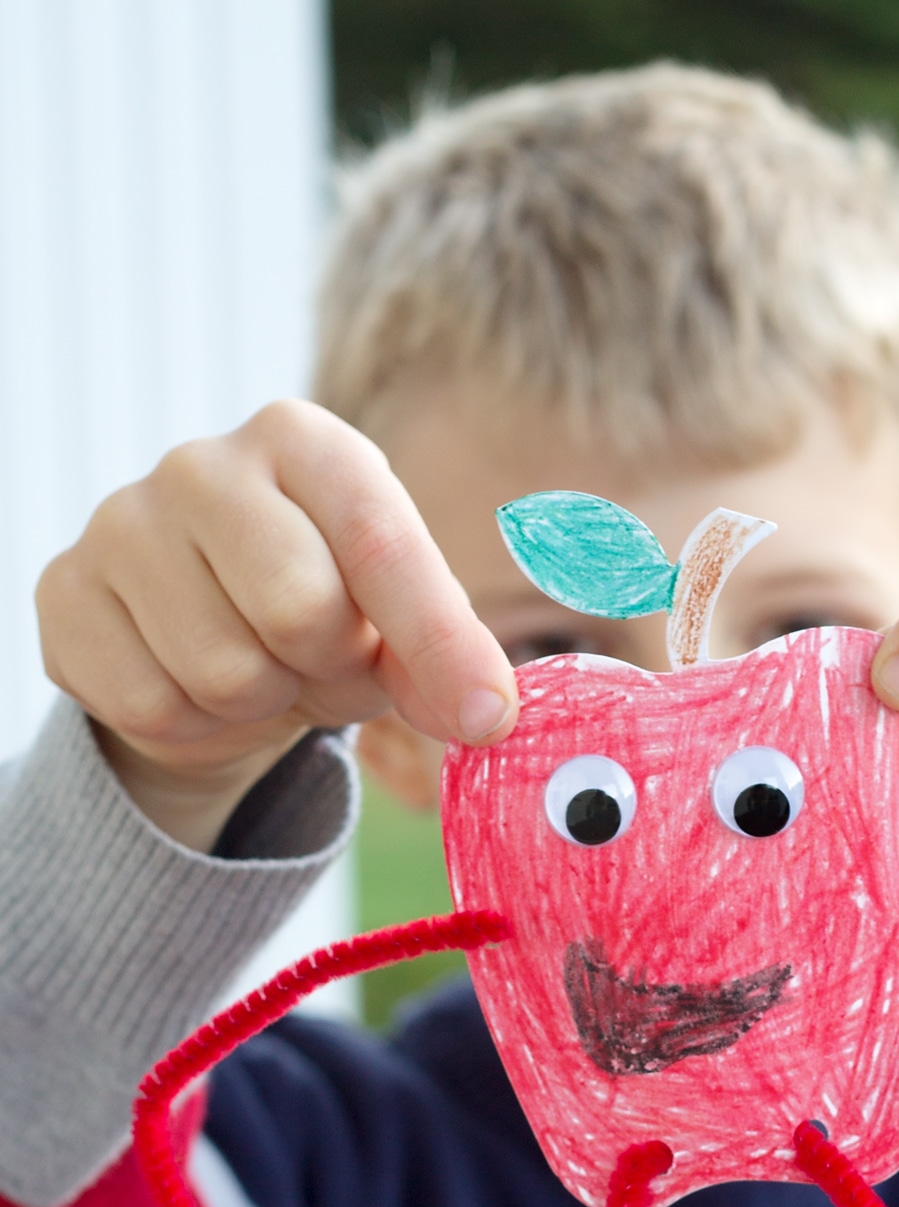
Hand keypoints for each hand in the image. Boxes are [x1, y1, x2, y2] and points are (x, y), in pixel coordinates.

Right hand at [36, 400, 515, 850]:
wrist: (199, 652)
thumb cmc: (320, 620)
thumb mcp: (396, 627)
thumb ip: (444, 655)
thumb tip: (486, 712)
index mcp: (302, 441)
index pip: (380, 540)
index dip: (438, 640)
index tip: (487, 716)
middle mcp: (203, 464)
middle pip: (299, 611)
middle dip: (329, 667)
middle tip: (319, 660)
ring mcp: (120, 524)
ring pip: (223, 673)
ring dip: (259, 703)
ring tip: (257, 669)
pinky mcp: (63, 594)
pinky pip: (151, 705)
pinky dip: (191, 725)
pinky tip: (190, 685)